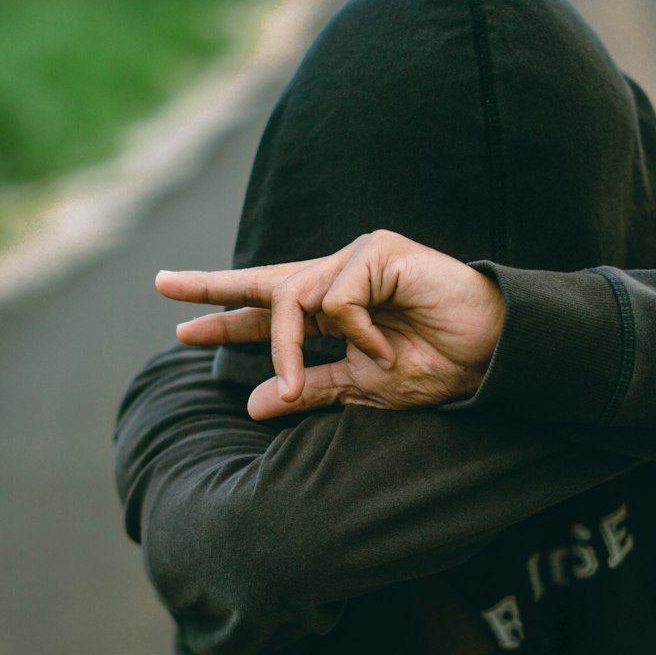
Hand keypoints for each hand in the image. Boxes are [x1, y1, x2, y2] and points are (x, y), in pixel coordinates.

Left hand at [156, 231, 504, 418]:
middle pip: (264, 282)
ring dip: (285, 350)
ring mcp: (358, 259)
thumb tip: (251, 404)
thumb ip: (310, 388)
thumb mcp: (365, 388)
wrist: (493, 353)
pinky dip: (355, 334)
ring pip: (292, 300)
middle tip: (162, 286)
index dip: (226, 318)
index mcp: (337, 311)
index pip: (270, 311)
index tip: (184, 331)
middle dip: (213, 287)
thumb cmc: (440, 365)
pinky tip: (386, 348)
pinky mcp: (378, 250)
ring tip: (297, 387)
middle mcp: (341, 277)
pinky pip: (337, 299)